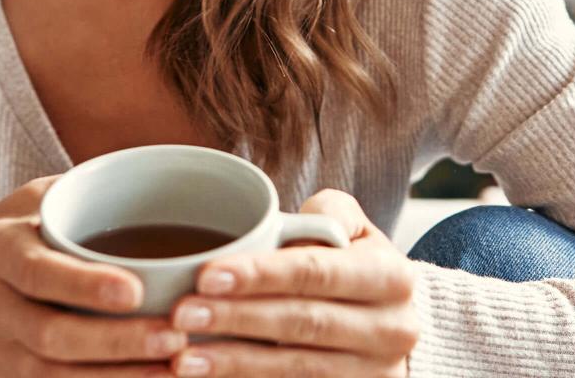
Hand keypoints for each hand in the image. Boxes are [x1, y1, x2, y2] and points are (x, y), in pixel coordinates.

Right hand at [0, 175, 186, 377]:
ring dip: (120, 375)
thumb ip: (74, 191)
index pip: (38, 271)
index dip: (84, 285)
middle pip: (54, 334)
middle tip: (175, 332)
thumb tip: (147, 168)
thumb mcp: (20, 203)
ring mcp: (4, 352)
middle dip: (117, 340)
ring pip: (59, 375)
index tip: (134, 288)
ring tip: (176, 364)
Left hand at [163, 189, 421, 376]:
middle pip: (303, 323)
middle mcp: (392, 330)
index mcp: (391, 277)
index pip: (317, 273)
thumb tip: (289, 223)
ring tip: (184, 358)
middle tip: (182, 314)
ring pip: (296, 368)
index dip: (261, 275)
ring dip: (235, 363)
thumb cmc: (355, 266)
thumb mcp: (354, 229)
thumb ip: (327, 213)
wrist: (391, 326)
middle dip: (237, 319)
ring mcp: (374, 372)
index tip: (206, 276)